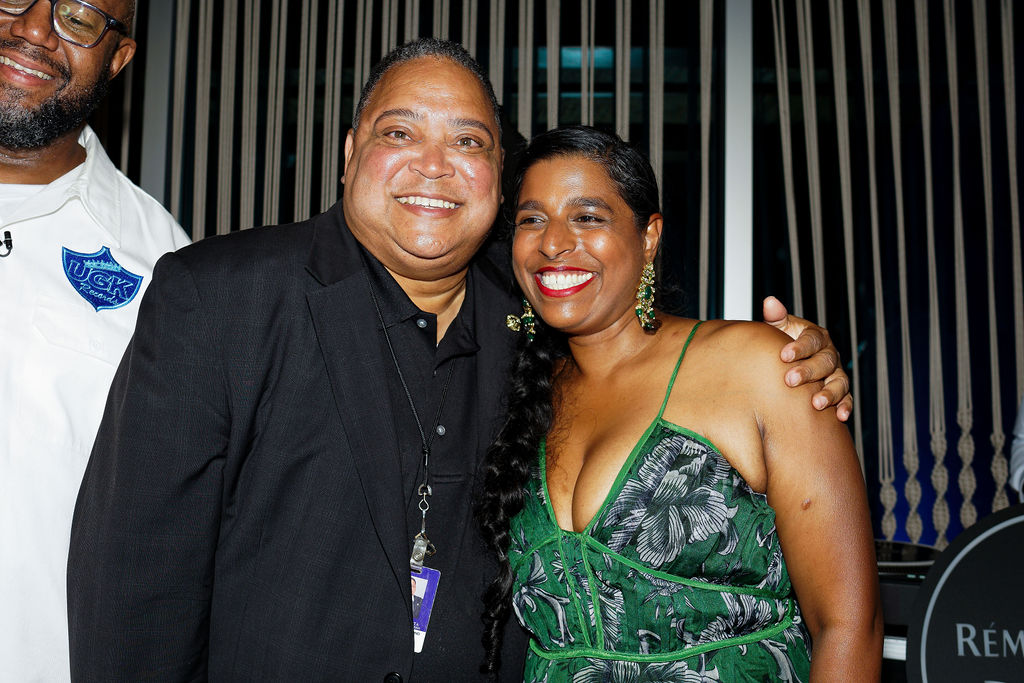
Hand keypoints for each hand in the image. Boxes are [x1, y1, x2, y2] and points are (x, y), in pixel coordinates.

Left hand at [762, 296, 851, 420]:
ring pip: (839, 381)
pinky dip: (846, 407)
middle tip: (790, 380)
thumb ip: (775, 317)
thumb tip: (769, 302)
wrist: (786, 362)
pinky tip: (840, 416)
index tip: (783, 355)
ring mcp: (835, 373)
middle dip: (808, 371)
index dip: (799, 347)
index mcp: (816, 336)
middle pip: (824, 361)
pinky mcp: (839, 391)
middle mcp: (829, 353)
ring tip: (817, 403)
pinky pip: (846, 398)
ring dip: (830, 392)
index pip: (811, 339)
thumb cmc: (781, 343)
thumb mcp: (777, 329)